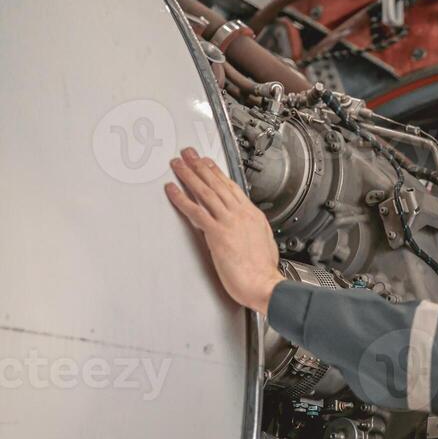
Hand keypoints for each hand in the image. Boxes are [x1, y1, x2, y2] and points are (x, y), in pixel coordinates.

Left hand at [165, 148, 280, 313]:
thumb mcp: (264, 243)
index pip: (232, 189)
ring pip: (205, 192)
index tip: (209, 165)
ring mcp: (228, 222)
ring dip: (189, 175)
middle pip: (217, 185)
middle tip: (189, 155)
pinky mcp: (216, 233)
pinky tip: (172, 190)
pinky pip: (195, 211)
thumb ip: (251, 232)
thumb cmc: (264, 271)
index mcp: (253, 216)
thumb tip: (245, 230)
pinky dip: (182, 198)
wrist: (264, 283)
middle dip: (201, 167)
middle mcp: (241, 215)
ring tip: (178, 164)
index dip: (218, 174)